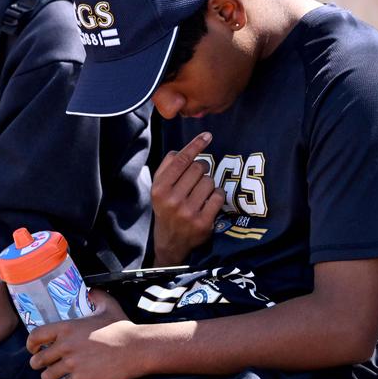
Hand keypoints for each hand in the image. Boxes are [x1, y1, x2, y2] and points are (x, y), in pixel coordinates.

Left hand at [27, 290, 145, 378]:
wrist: (136, 349)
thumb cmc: (122, 328)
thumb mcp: (108, 306)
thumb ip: (96, 296)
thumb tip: (91, 289)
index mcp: (67, 328)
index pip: (36, 336)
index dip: (31, 344)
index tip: (33, 349)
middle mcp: (66, 346)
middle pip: (39, 360)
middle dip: (39, 364)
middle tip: (44, 366)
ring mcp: (73, 364)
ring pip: (48, 376)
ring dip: (50, 378)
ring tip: (54, 378)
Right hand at [151, 131, 225, 265]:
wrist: (171, 242)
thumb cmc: (166, 208)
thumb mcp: (159, 188)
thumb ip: (168, 167)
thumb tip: (183, 149)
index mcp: (160, 189)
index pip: (182, 160)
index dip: (196, 145)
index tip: (207, 135)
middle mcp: (173, 200)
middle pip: (198, 168)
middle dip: (201, 170)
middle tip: (197, 179)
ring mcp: (188, 212)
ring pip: (210, 181)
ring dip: (208, 184)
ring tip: (200, 194)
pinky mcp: (203, 222)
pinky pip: (218, 196)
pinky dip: (216, 196)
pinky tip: (209, 203)